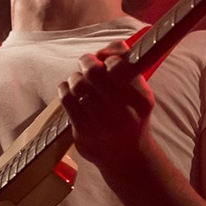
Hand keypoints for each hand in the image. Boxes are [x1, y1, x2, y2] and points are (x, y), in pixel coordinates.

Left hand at [57, 41, 155, 169]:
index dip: (109, 57)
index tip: (108, 62)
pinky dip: (64, 89)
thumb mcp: (139, 91)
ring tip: (80, 80)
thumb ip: (127, 63)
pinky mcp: (84, 135)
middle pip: (94, 73)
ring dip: (75, 77)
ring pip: (78, 85)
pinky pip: (66, 101)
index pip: (119, 66)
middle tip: (88, 64)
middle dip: (87, 62)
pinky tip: (70, 91)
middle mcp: (124, 114)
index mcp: (141, 100)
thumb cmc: (131, 115)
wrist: (126, 158)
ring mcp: (103, 127)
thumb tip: (109, 48)